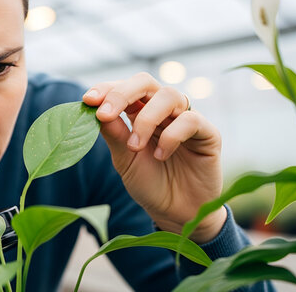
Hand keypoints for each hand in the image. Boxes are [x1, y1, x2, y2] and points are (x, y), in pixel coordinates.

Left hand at [83, 72, 225, 242]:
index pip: (124, 88)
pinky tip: (161, 155)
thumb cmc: (149, 184)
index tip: (88, 100)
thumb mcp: (124, 160)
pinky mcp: (208, 133)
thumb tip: (96, 110)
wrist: (176, 214)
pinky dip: (171, 135)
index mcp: (140, 111)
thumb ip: (114, 135)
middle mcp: (163, 110)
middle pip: (145, 82)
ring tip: (134, 147)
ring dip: (146, 119)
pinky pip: (190, 120)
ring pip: (169, 95)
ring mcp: (186, 118)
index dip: (106, 89)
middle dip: (121, 94)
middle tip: (104, 114)